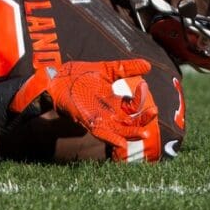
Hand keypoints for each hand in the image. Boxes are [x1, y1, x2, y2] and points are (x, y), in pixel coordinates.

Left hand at [11, 60, 159, 160]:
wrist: (56, 78)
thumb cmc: (79, 75)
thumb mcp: (106, 69)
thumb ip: (126, 67)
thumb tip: (149, 65)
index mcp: (115, 101)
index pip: (135, 106)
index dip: (142, 100)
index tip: (145, 88)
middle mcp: (109, 112)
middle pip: (131, 122)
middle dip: (143, 120)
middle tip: (153, 113)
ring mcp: (99, 118)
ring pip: (120, 131)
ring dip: (132, 133)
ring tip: (144, 133)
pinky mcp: (87, 121)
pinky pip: (102, 134)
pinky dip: (111, 139)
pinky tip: (120, 143)